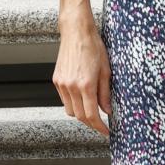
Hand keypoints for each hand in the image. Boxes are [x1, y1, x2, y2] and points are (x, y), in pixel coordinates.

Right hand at [53, 10, 111, 137]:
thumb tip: (107, 111)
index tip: (106, 132)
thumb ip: (105, 93)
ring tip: (92, 110)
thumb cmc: (93, 47)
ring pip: (70, 110)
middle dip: (91, 123)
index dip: (99, 127)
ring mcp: (62, 84)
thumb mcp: (106, 71)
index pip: (91, 115)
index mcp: (85, 84)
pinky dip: (74, 103)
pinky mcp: (57, 80)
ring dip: (81, 114)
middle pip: (79, 116)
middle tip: (101, 124)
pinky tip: (82, 98)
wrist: (76, 32)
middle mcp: (71, 86)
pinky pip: (65, 99)